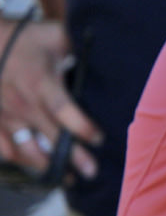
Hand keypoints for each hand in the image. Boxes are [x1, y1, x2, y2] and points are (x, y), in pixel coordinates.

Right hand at [0, 20, 100, 180]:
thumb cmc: (28, 39)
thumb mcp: (56, 36)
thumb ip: (78, 48)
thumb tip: (106, 53)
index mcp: (41, 82)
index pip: (62, 109)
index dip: (80, 126)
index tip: (99, 139)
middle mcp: (22, 104)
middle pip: (49, 136)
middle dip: (71, 156)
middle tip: (92, 172)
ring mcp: (6, 115)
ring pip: (25, 149)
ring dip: (47, 165)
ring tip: (68, 179)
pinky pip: (5, 148)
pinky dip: (21, 161)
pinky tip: (37, 170)